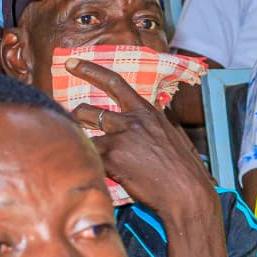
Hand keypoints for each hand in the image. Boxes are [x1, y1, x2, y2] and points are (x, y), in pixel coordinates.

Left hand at [66, 61, 216, 223]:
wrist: (187, 193)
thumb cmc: (182, 171)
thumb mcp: (170, 136)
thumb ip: (151, 125)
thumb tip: (144, 118)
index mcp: (146, 112)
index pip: (114, 82)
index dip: (89, 70)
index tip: (71, 62)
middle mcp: (132, 121)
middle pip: (88, 110)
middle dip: (75, 118)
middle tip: (70, 124)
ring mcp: (120, 138)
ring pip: (83, 135)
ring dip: (80, 145)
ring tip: (80, 156)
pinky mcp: (112, 159)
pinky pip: (88, 157)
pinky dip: (87, 165)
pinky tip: (93, 174)